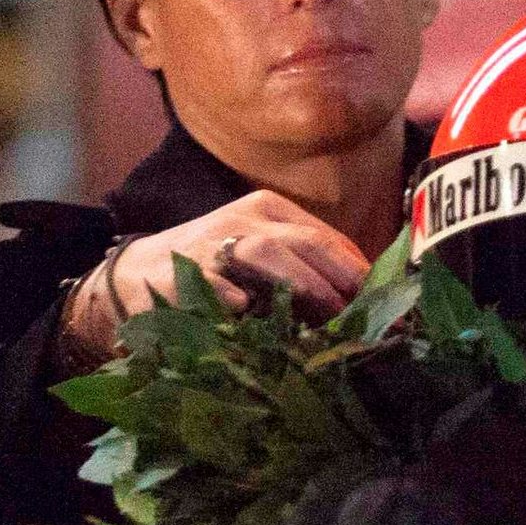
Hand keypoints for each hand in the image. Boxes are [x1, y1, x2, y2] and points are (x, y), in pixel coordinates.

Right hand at [63, 191, 372, 358]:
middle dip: (339, 278)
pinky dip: (228, 291)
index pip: (327, 238)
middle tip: (368, 313)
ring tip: (328, 310)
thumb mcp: (264, 258)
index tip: (388, 304)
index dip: (359, 271)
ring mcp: (213, 240)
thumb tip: (368, 302)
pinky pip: (210, 278)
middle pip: (304, 241)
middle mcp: (245, 218)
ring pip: (266, 251)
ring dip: (301, 281)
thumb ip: (308, 271)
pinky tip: (244, 307)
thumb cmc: (217, 272)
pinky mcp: (180, 268)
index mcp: (271, 211)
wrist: (137, 274)